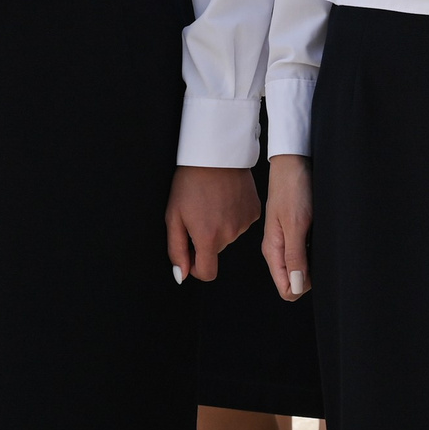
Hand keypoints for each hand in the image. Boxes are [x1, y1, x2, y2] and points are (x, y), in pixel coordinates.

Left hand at [166, 164, 260, 283]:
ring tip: (212, 202)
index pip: (207, 273)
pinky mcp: (254, 212)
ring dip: (220, 226)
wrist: (216, 154)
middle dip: (206, 239)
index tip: (191, 254)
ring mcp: (245, 223)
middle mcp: (230, 234)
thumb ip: (176, 250)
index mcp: (209, 238)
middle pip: (216, 251)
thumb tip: (182, 275)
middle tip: (198, 214)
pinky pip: (241, 223)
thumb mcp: (173, 216)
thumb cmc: (190, 182)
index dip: (196, 268)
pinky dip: (233, 216)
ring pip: (229, 236)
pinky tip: (226, 199)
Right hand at [262, 154, 312, 300]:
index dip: (303, 286)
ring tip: (321, 240)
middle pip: (295, 281)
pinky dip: (315, 249)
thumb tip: (296, 287)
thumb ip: (295, 256)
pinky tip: (321, 236)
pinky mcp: (297, 230)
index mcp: (273, 251)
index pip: (286, 289)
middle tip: (322, 251)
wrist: (294, 162)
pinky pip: (306, 252)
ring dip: (315, 262)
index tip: (316, 269)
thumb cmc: (293, 188)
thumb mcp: (296, 224)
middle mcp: (278, 249)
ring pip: (302, 267)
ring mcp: (287, 240)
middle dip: (311, 276)